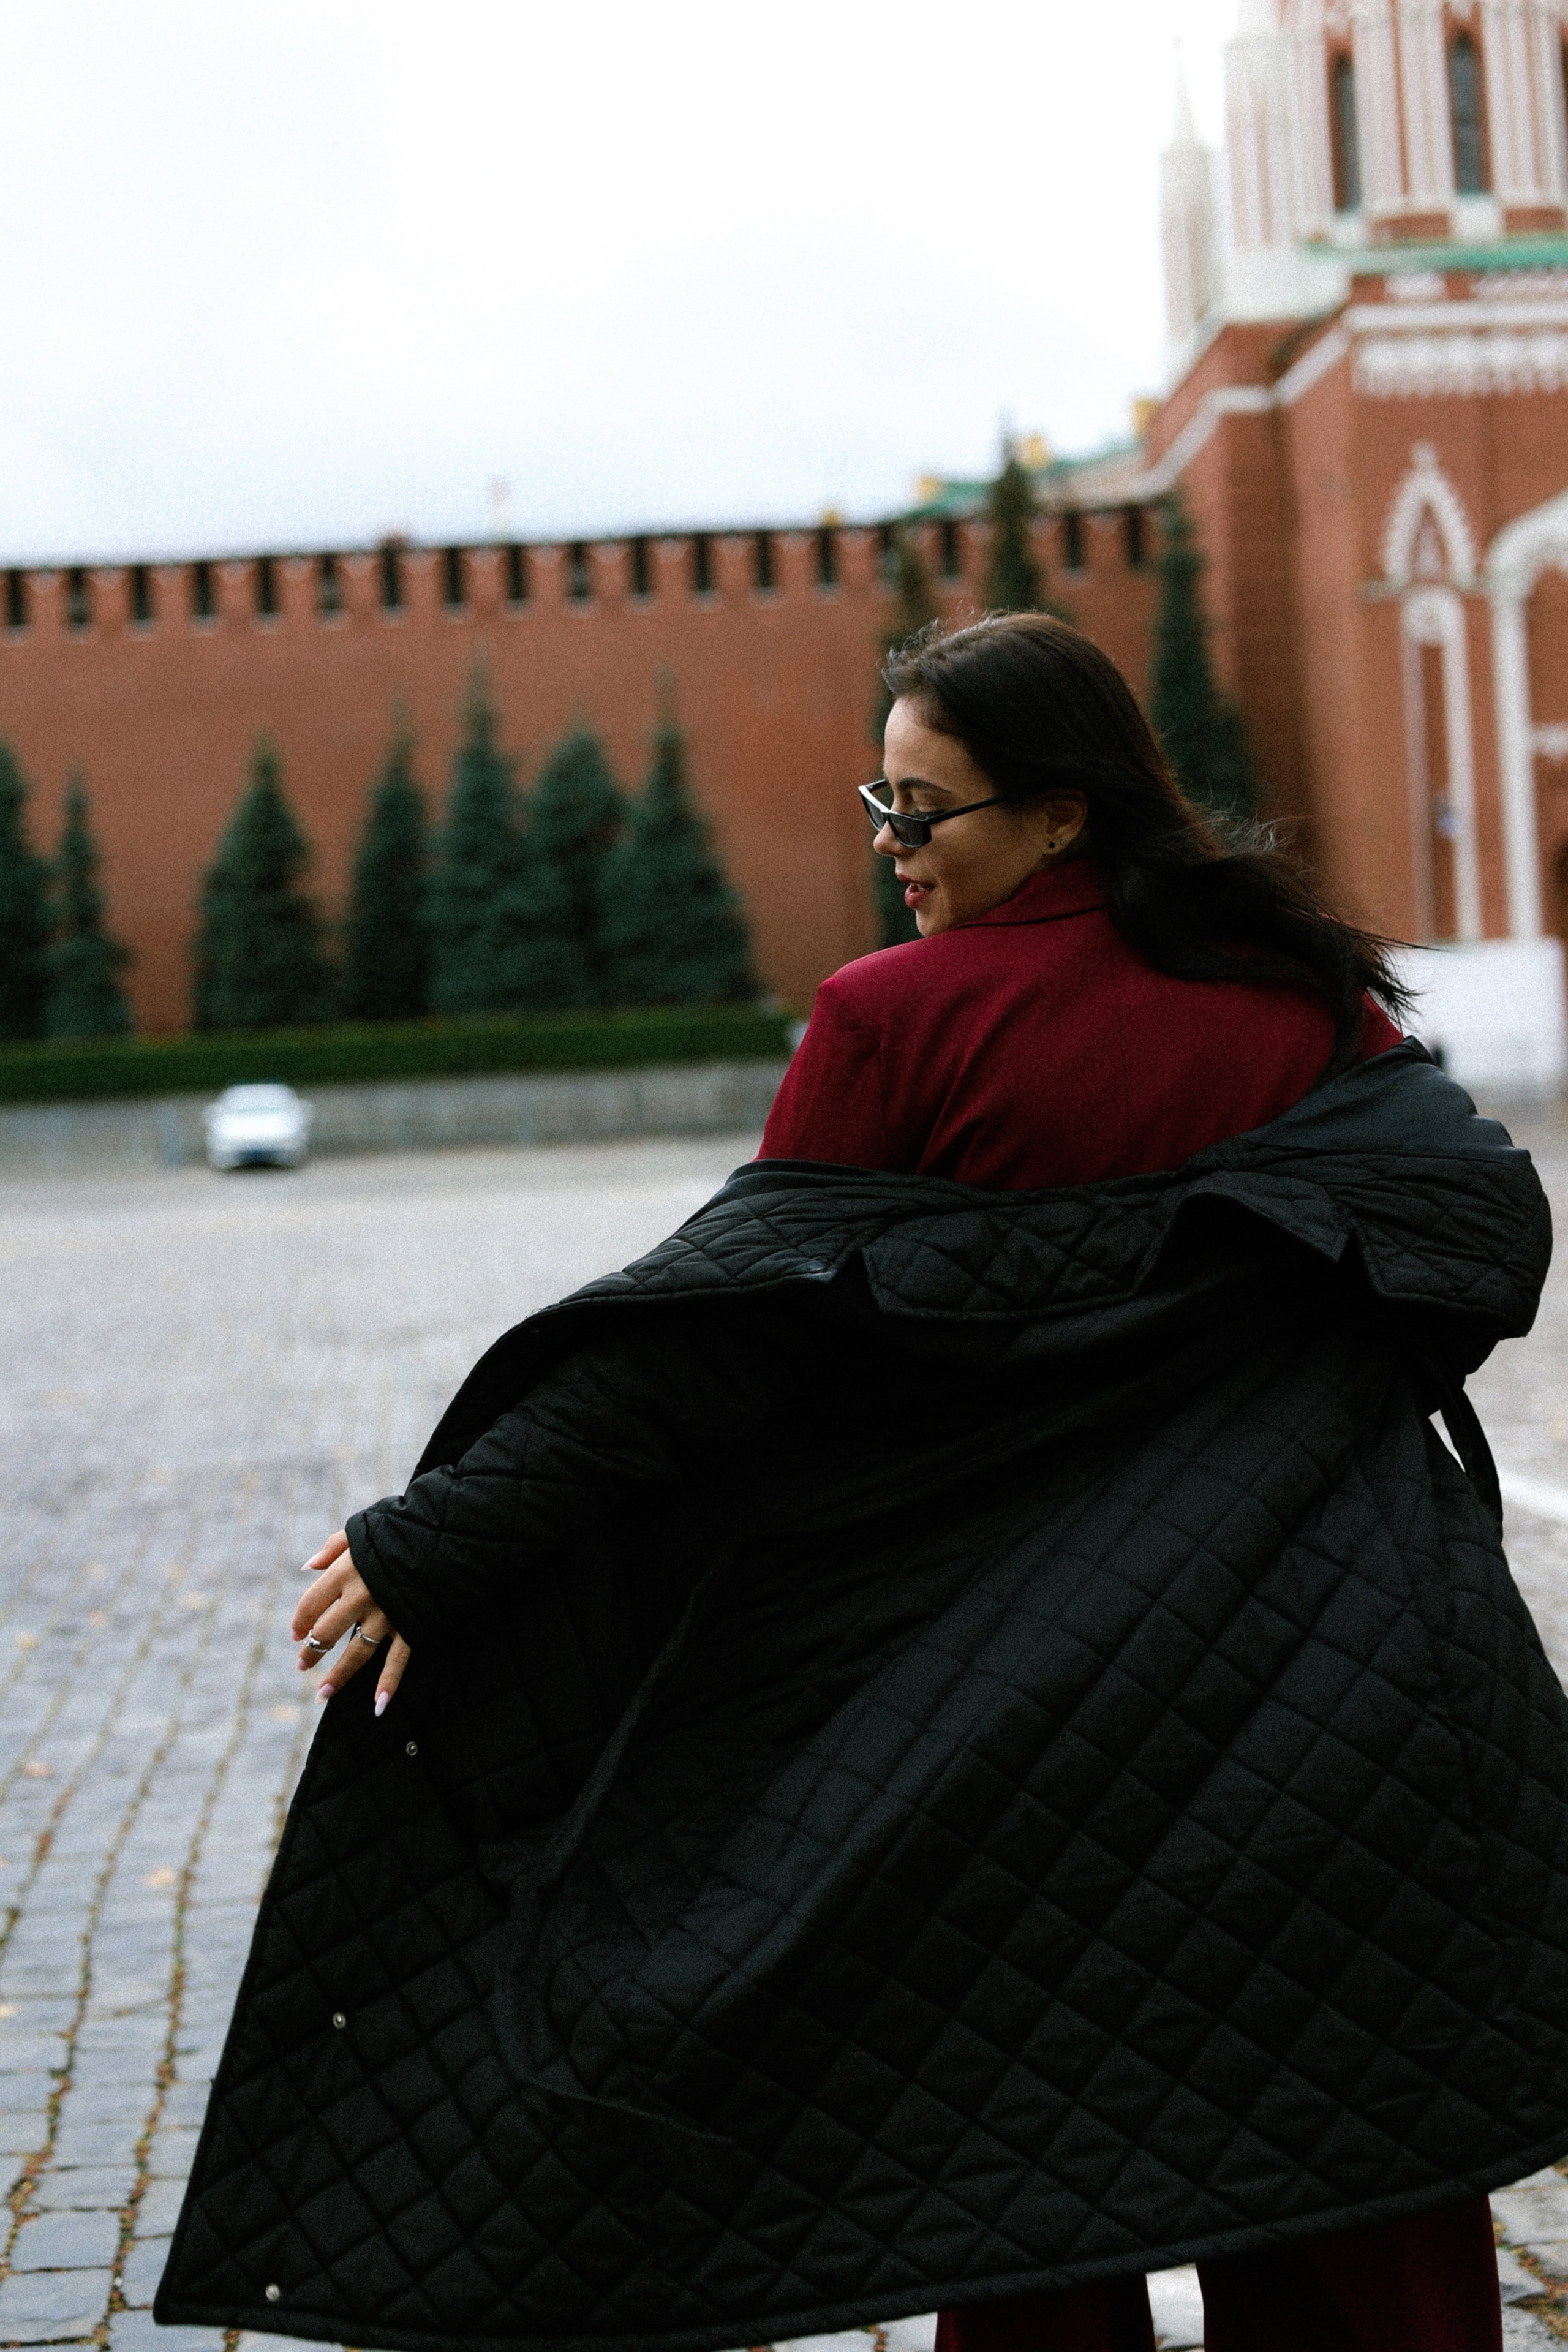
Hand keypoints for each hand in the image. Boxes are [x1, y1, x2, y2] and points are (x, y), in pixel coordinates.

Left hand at [293, 1530, 410, 1715]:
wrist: (445, 1534)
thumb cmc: (399, 1528)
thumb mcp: (362, 1528)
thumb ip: (333, 1547)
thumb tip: (306, 1567)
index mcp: (346, 1571)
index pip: (311, 1603)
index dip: (300, 1621)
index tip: (295, 1635)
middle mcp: (361, 1596)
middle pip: (327, 1632)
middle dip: (312, 1651)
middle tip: (302, 1665)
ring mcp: (386, 1614)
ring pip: (356, 1652)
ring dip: (338, 1676)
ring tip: (321, 1694)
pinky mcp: (410, 1625)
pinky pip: (398, 1659)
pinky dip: (389, 1683)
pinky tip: (378, 1705)